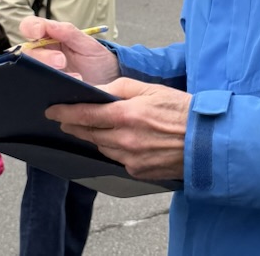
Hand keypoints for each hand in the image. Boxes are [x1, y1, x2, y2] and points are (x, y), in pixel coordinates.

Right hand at [17, 16, 119, 84]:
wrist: (108, 83)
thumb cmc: (96, 59)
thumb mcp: (88, 44)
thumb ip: (69, 33)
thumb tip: (50, 26)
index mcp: (49, 37)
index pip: (30, 27)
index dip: (29, 28)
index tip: (37, 33)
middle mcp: (42, 54)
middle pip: (28, 52)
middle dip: (43, 56)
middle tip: (61, 61)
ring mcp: (42, 72)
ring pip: (30, 71)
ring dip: (47, 73)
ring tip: (74, 77)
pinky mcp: (46, 89)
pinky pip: (38, 89)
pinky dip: (50, 88)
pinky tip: (65, 89)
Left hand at [45, 78, 190, 180]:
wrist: (207, 140)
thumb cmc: (182, 111)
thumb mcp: (151, 89)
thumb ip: (120, 88)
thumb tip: (97, 91)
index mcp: (127, 115)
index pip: (85, 114)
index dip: (65, 113)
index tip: (52, 110)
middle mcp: (125, 139)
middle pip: (89, 134)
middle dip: (75, 126)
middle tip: (65, 120)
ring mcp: (130, 158)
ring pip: (101, 147)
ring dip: (94, 138)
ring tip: (93, 128)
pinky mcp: (138, 172)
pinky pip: (117, 159)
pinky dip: (114, 149)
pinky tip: (122, 141)